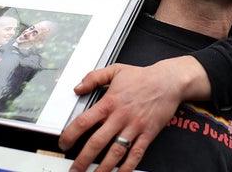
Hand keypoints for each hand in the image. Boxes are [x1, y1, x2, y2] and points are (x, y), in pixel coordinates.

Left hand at [59, 56, 209, 171]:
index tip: (63, 144)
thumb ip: (94, 77)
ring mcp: (134, 127)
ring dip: (103, 167)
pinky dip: (128, 167)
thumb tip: (77, 88)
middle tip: (74, 169)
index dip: (70, 135)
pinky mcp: (147, 134)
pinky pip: (136, 153)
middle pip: (97, 142)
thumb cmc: (142, 77)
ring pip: (115, 152)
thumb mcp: (115, 70)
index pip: (84, 122)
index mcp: (109, 102)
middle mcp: (120, 117)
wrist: (168, 81)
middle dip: (83, 159)